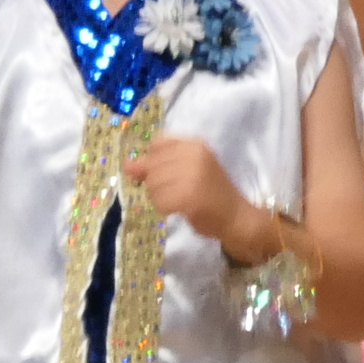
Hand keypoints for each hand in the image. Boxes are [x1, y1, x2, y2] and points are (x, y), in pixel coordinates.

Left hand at [130, 137, 267, 261]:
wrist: (237, 217)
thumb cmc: (212, 193)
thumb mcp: (185, 171)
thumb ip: (155, 166)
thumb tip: (126, 166)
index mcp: (195, 144)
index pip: (157, 144)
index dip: (157, 161)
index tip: (172, 173)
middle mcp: (194, 155)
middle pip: (152, 166)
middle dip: (158, 183)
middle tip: (180, 191)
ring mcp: (192, 175)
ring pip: (153, 185)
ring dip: (161, 198)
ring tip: (181, 201)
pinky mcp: (189, 196)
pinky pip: (160, 201)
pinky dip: (165, 209)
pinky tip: (179, 209)